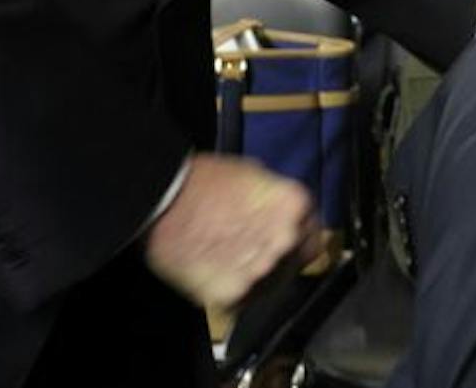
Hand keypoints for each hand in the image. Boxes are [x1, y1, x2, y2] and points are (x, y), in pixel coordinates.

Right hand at [143, 153, 319, 312]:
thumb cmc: (202, 181)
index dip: (296, 240)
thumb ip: (276, 201)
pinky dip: (228, 291)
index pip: (313, 236)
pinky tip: (213, 271)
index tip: (285, 244)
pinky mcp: (234, 293)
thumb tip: (281, 214)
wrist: (163, 198)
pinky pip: (239, 300)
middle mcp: (285, 240)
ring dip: (253, 277)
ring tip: (226, 259)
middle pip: (291, 262)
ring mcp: (261, 270)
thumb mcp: (254, 174)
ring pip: (267, 285)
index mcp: (294, 207)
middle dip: (275, 258)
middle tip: (247, 251)